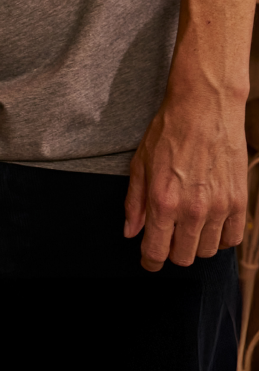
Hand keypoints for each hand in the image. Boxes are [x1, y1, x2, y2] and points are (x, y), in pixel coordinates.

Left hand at [123, 0, 257, 270]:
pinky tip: (210, 223)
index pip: (155, 252)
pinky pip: (233, 238)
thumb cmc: (169, 132)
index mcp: (163, 202)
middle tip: (166, 238)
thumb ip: (133, 202)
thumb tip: (130, 231)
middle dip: (171, 253)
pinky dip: (221, 236)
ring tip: (188, 227)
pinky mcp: (240, 201)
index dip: (148, 262)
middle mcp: (193, 210)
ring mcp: (220, 207)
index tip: (147, 260)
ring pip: (209, 251)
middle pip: (183, 257)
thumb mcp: (139, 164)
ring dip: (196, 245)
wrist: (205, 109)